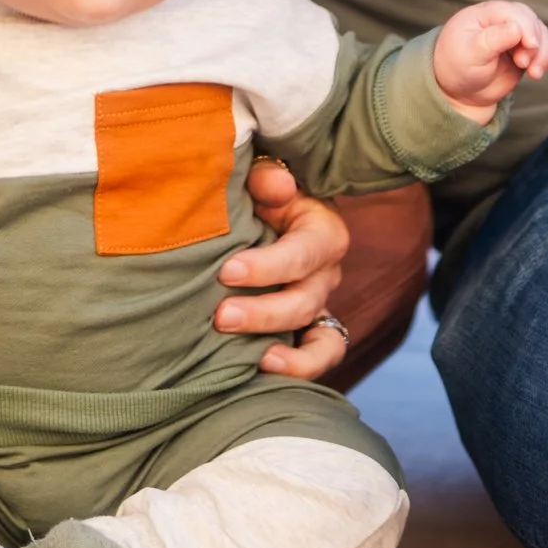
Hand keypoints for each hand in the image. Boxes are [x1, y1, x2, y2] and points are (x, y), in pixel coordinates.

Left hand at [218, 158, 345, 381]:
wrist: (260, 211)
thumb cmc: (257, 192)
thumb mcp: (262, 177)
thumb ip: (267, 178)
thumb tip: (276, 185)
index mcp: (322, 231)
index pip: (303, 253)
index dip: (267, 267)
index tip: (226, 271)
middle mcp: (326, 272)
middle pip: (305, 301)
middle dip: (263, 313)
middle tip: (221, 317)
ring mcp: (319, 304)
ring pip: (320, 338)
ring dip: (285, 351)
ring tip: (250, 358)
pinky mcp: (309, 329)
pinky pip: (320, 356)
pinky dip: (301, 368)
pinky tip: (265, 369)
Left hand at [431, 0, 547, 113]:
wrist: (460, 92)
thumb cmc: (457, 68)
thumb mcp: (471, 53)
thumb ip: (493, 39)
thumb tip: (517, 27)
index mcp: (484, 14)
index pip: (512, 12)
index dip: (526, 27)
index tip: (530, 46)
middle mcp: (501, 20)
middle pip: (530, 20)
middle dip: (534, 42)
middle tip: (523, 64)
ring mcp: (514, 35)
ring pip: (541, 33)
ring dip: (543, 52)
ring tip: (533, 72)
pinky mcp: (524, 50)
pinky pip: (544, 48)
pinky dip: (546, 58)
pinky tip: (536, 72)